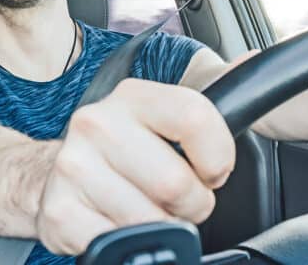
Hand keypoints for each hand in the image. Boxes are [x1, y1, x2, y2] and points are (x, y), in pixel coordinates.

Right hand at [35, 78, 234, 254]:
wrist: (56, 174)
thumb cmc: (124, 150)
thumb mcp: (162, 117)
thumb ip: (208, 101)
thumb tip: (251, 64)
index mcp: (132, 96)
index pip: (195, 117)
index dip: (217, 157)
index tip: (212, 171)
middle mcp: (98, 123)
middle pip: (176, 182)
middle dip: (192, 204)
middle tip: (180, 199)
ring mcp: (74, 166)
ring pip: (150, 220)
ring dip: (161, 226)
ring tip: (148, 210)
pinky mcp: (60, 211)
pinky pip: (117, 243)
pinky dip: (128, 244)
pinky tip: (118, 222)